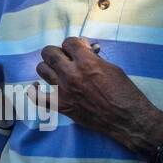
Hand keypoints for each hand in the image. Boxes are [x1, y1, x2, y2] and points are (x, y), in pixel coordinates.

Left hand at [33, 38, 162, 157]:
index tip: (79, 49)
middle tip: (66, 57)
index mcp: (87, 62)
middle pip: (49, 53)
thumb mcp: (112, 68)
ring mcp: (63, 90)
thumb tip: (86, 51)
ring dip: (49, 67)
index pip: (68, 42)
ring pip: (41, 69)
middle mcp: (71, 74)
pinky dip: (34, 90)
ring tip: (57, 70)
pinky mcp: (61, 106)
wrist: (128, 120)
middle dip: (58, 51)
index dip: (74, 44)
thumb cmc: (125, 93)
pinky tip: (38, 86)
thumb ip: (94, 58)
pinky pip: (37, 97)